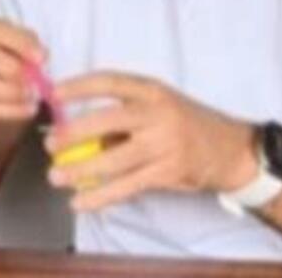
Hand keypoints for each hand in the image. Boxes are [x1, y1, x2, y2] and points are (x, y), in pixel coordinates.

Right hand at [0, 18, 45, 139]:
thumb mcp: (4, 52)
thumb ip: (21, 50)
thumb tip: (41, 56)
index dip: (18, 42)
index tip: (41, 58)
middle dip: (10, 67)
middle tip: (33, 82)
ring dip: (6, 91)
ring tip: (29, 98)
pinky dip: (5, 110)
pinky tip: (24, 110)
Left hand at [44, 71, 256, 211]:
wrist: (232, 150)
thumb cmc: (186, 123)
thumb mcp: (159, 105)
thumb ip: (124, 114)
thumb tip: (76, 129)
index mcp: (152, 90)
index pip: (110, 82)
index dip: (80, 86)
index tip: (54, 94)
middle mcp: (158, 114)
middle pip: (108, 120)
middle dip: (74, 133)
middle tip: (50, 144)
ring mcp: (165, 145)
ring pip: (114, 159)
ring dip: (81, 170)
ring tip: (56, 177)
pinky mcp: (168, 173)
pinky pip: (127, 186)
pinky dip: (101, 196)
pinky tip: (80, 201)